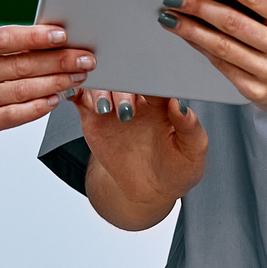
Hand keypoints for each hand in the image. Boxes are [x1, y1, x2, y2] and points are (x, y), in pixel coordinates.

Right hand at [0, 25, 94, 156]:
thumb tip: (37, 41)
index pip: (5, 38)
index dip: (36, 36)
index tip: (61, 35)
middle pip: (21, 64)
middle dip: (58, 60)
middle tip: (82, 57)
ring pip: (23, 90)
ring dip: (55, 83)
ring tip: (76, 77)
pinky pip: (14, 115)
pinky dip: (37, 108)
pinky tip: (53, 100)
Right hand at [75, 86, 207, 216]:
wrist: (148, 191)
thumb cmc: (176, 168)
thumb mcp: (193, 151)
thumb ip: (190, 127)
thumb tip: (180, 104)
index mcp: (162, 100)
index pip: (154, 78)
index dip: (149, 77)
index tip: (146, 86)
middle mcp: (137, 98)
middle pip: (124, 76)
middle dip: (123, 89)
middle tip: (126, 111)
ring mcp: (113, 105)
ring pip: (101, 83)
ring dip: (100, 90)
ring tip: (105, 109)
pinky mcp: (93, 117)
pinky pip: (80, 97)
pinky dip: (74, 90)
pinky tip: (73, 93)